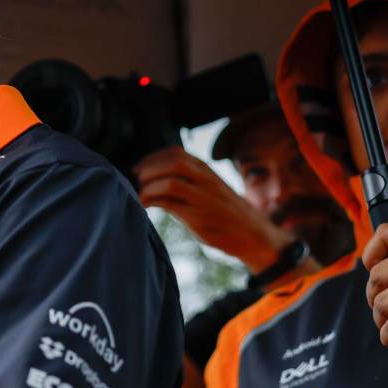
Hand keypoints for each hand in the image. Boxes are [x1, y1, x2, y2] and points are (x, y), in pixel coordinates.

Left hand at [134, 147, 292, 271]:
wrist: (254, 235)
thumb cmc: (226, 213)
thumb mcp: (209, 189)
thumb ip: (187, 181)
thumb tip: (152, 180)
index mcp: (206, 170)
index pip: (175, 153)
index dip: (151, 159)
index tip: (138, 169)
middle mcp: (206, 179)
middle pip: (172, 162)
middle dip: (147, 170)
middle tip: (134, 181)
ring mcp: (203, 198)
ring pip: (170, 181)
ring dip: (148, 186)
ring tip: (138, 194)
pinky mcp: (199, 217)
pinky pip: (170, 203)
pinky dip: (152, 202)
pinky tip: (144, 206)